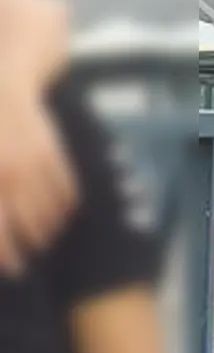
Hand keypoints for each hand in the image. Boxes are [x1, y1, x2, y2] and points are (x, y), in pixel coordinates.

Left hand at [0, 82, 77, 276]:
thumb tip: (2, 223)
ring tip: (44, 238)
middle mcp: (12, 179)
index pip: (1, 233)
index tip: (14, 268)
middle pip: (28, 228)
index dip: (7, 256)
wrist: (4, 84)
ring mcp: (37, 168)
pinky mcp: (55, 155)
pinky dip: (66, 207)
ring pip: (50, 212)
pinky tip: (60, 214)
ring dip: (48, 229)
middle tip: (27, 261)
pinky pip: (67, 191)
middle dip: (28, 248)